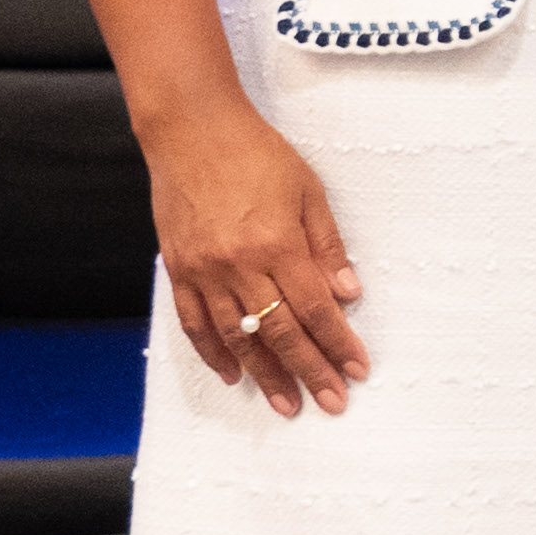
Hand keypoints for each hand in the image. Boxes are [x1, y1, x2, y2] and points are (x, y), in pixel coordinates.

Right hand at [146, 91, 363, 416]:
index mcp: (277, 244)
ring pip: (238, 336)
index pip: (315, 308)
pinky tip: (234, 373)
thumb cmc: (255, 153)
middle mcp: (239, 264)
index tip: (356, 369)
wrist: (192, 130)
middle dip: (309, 371)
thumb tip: (348, 294)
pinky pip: (196, 323)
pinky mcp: (179, 269)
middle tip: (330, 402)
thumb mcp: (308, 190)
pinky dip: (214, 352)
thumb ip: (327, 246)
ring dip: (265, 374)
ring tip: (286, 403)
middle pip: (281, 332)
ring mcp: (204, 270)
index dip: (337, 343)